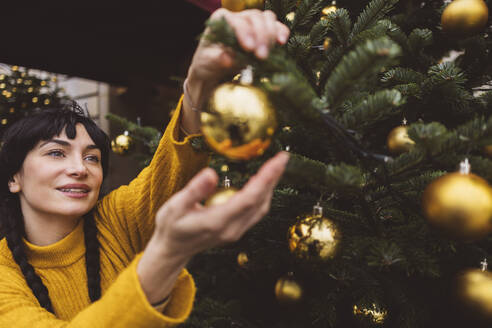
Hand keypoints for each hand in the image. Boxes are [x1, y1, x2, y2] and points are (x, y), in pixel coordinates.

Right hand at [152, 151, 289, 262]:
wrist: (171, 250)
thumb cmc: (171, 226)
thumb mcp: (175, 206)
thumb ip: (194, 190)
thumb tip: (211, 173)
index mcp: (217, 221)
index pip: (249, 198)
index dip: (266, 178)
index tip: (278, 161)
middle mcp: (231, 229)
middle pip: (260, 201)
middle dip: (273, 178)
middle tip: (282, 157)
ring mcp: (236, 231)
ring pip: (261, 208)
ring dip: (270, 186)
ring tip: (276, 166)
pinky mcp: (236, 230)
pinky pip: (256, 211)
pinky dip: (263, 194)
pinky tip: (263, 182)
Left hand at [180, 9, 289, 134]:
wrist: (215, 69)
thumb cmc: (208, 63)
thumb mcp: (208, 62)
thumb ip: (218, 59)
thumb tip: (229, 58)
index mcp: (220, 19)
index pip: (237, 21)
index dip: (245, 32)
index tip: (249, 48)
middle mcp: (237, 16)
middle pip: (255, 17)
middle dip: (261, 36)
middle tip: (261, 56)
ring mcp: (251, 23)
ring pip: (267, 18)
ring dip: (271, 34)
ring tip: (268, 53)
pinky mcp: (262, 32)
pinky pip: (275, 26)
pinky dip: (280, 31)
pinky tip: (282, 42)